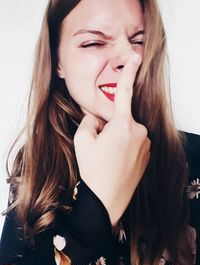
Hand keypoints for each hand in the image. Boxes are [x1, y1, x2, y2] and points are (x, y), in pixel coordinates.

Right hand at [74, 54, 150, 225]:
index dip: (128, 73)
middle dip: (109, 126)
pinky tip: (117, 162)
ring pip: (128, 132)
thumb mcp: (82, 140)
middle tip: (100, 147)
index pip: (124, 92)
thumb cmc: (93, 170)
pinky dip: (125, 147)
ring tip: (108, 157)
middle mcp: (140, 131)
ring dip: (117, 138)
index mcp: (123, 124)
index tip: (135, 57)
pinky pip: (135, 143)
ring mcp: (146, 144)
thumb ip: (89, 120)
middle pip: (121, 119)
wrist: (106, 200)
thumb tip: (96, 116)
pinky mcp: (148, 155)